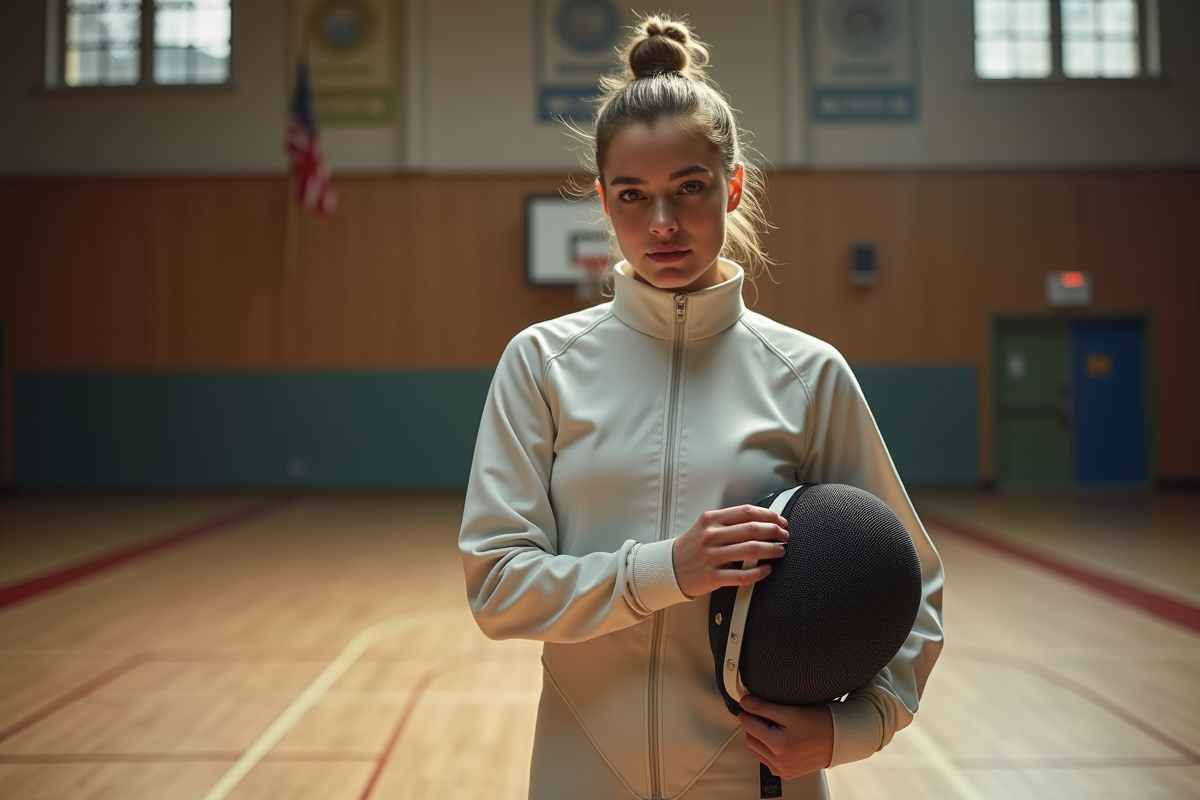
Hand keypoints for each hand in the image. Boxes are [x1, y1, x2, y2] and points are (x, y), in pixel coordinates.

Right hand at [671, 505, 787, 597]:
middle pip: (753, 530)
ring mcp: (712, 556)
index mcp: (712, 519)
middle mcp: (712, 536)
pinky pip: (743, 575)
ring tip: (780, 551)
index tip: (780, 520)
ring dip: (772, 550)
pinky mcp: (713, 576)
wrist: (670, 567)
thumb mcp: (705, 525)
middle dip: (775, 532)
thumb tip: (760, 520)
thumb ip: (729, 521)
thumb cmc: (692, 546)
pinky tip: (767, 569)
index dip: (769, 515)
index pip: (747, 512)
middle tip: (784, 535)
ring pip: (751, 550)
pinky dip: (759, 572)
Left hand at [738, 695, 833, 779]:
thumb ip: (764, 707)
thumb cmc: (820, 723)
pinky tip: (777, 740)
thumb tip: (745, 703)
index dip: (749, 711)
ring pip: (756, 750)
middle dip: (754, 725)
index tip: (752, 704)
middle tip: (767, 714)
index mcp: (778, 746)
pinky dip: (766, 750)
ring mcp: (783, 770)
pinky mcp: (787, 774)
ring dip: (759, 738)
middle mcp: (779, 762)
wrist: (840, 739)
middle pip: (750, 738)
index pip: (748, 725)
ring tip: (774, 727)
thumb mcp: (790, 711)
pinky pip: (766, 761)